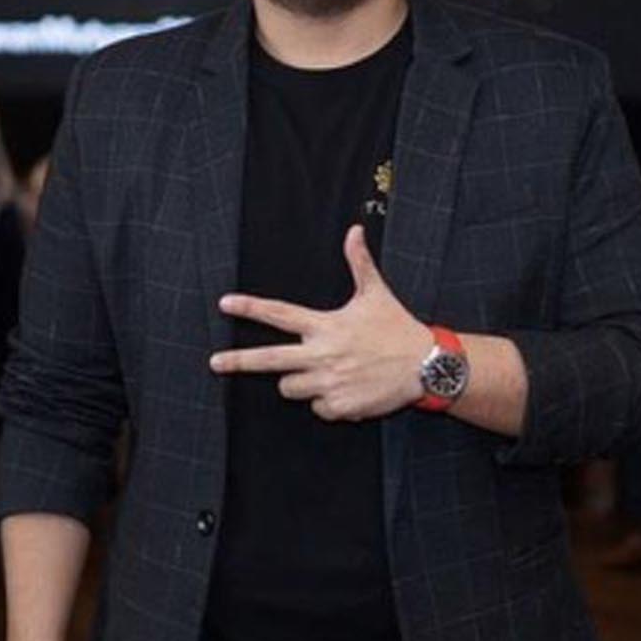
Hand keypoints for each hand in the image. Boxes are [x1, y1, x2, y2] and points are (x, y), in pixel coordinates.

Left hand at [209, 224, 432, 421]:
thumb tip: (354, 230)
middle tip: (214, 363)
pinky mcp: (340, 406)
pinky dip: (327, 403)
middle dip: (238, 361)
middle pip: (269, 360)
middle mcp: (321, 354)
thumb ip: (359, 263)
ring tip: (327, 372)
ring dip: (300, 383)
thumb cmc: (397, 328)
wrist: (425, 365)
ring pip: (291, 388)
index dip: (250, 308)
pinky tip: (348, 390)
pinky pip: (318, 409)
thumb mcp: (376, 293)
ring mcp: (328, 382)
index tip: (225, 304)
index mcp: (324, 326)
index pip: (280, 314)